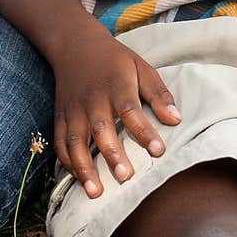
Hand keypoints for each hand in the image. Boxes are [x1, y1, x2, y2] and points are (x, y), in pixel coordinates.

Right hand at [53, 37, 180, 197]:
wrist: (75, 45)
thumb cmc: (114, 60)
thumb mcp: (141, 67)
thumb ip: (158, 93)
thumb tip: (176, 119)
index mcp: (116, 85)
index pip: (130, 109)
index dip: (143, 131)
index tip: (158, 151)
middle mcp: (92, 99)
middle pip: (101, 129)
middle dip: (112, 154)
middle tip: (125, 177)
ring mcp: (73, 109)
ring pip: (75, 141)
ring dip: (84, 167)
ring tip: (95, 191)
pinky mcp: (60, 116)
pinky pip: (60, 142)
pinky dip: (66, 162)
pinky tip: (78, 178)